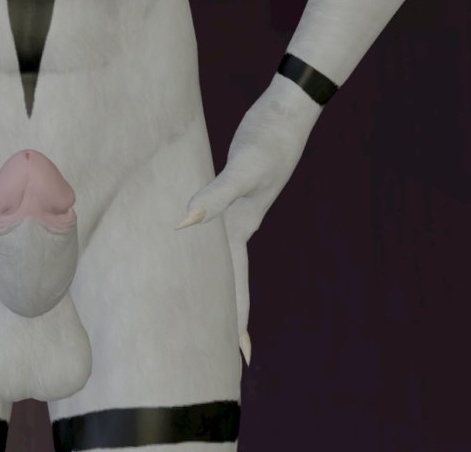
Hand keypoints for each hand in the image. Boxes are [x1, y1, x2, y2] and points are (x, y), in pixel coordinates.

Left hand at [174, 74, 322, 361]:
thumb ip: (215, 196)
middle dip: (225, 311)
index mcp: (241, 226)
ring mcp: (237, 204)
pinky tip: (195, 232)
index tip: (239, 359)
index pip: (235, 284)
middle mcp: (239, 220)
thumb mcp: (244, 169)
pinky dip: (203, 230)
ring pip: (219, 251)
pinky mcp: (231, 184)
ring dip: (214, 275)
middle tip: (218, 347)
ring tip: (200, 298)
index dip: (235, 320)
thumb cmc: (268, 139)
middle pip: (229, 276)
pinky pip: (213, 218)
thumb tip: (183, 223)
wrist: (287, 111)